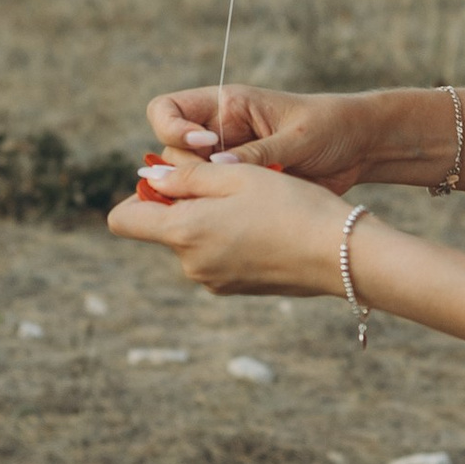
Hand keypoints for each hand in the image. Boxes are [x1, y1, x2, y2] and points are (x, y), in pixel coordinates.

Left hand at [106, 151, 357, 294]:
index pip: (123, 219)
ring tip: (256, 203)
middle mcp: (191, 264)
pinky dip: (232, 238)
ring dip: (213, 219)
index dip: (138, 195)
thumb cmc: (291, 206)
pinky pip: (219, 256)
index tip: (171, 178)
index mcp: (183, 232)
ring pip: (195, 240)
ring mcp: (214, 280)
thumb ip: (186, 176)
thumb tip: (150, 176)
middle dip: (186, 203)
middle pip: (165, 228)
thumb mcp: (237, 175)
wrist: (341, 255)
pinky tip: (268, 227)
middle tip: (231, 182)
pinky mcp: (237, 288)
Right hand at [143, 83, 393, 193]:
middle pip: (170, 154)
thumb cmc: (331, 126)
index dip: (173, 128)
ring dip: (202, 195)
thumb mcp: (296, 137)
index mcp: (224, 106)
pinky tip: (238, 222)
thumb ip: (258, 152)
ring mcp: (225, 164)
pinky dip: (217, 213)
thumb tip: (216, 167)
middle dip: (185, 171)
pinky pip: (213, 203)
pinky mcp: (239, 190)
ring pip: (188, 184)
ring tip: (232, 205)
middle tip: (217, 185)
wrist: (360, 148)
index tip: (205, 144)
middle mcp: (217, 134)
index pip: (167, 110)